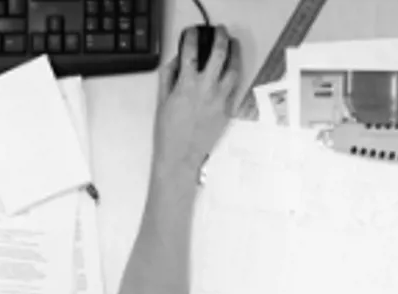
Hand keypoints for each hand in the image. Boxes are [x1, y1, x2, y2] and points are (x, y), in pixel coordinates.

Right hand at [152, 25, 241, 181]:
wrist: (181, 157)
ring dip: (234, 54)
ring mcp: (220, 100)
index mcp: (186, 85)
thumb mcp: (162, 101)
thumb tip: (176, 62)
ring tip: (233, 46)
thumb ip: (169, 77)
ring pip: (233, 69)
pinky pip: (235, 88)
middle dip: (220, 38)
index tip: (192, 33)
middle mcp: (206, 89)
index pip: (191, 51)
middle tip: (219, 32)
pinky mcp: (227, 110)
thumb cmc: (168, 133)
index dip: (192, 36)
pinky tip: (233, 71)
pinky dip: (234, 76)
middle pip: (219, 54)